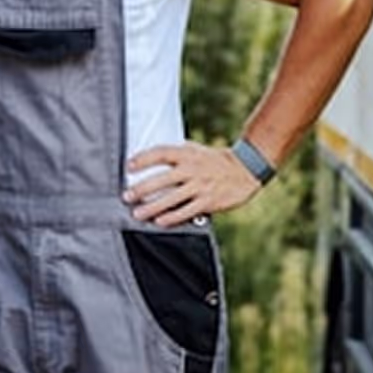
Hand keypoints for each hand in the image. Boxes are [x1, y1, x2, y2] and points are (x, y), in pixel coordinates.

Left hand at [123, 142, 262, 226]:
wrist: (246, 169)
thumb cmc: (215, 160)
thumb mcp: (196, 150)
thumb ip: (177, 153)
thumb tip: (152, 157)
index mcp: (188, 153)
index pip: (161, 153)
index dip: (143, 159)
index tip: (129, 166)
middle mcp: (192, 169)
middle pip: (162, 179)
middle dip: (142, 189)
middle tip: (127, 196)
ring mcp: (200, 186)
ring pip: (171, 198)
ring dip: (152, 207)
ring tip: (137, 213)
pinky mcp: (208, 202)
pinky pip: (186, 211)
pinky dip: (171, 218)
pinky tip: (159, 222)